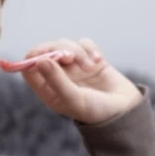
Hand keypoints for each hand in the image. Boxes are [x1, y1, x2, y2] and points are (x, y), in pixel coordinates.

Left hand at [18, 38, 142, 125]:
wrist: (125, 110)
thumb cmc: (97, 112)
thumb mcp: (74, 99)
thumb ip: (56, 80)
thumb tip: (40, 60)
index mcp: (48, 89)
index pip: (29, 68)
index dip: (34, 58)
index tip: (46, 56)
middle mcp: (58, 76)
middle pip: (46, 51)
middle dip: (58, 49)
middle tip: (70, 56)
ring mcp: (74, 66)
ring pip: (65, 44)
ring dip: (78, 51)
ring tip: (91, 66)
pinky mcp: (89, 58)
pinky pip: (83, 43)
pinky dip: (90, 48)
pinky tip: (98, 60)